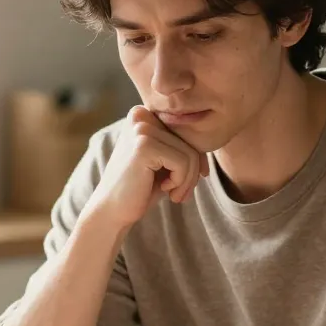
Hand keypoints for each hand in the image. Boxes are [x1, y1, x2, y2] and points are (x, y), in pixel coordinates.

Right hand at [86, 106, 208, 229]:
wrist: (113, 211)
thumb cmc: (142, 187)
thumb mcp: (165, 161)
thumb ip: (182, 145)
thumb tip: (212, 136)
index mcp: (144, 113)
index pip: (186, 132)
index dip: (196, 158)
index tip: (188, 182)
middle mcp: (141, 115)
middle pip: (190, 141)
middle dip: (192, 173)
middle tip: (180, 194)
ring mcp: (141, 129)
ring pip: (190, 154)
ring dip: (188, 181)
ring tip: (174, 194)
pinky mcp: (144, 146)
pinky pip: (183, 163)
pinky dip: (180, 182)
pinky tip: (164, 190)